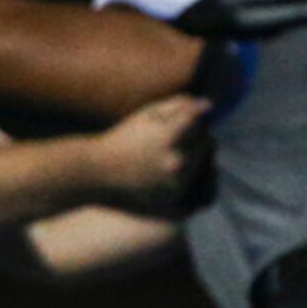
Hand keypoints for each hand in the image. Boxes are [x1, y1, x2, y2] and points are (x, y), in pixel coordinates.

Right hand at [88, 94, 210, 213]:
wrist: (98, 174)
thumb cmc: (124, 138)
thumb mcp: (147, 113)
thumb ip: (179, 105)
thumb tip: (208, 105)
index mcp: (169, 138)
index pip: (199, 118)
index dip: (195, 113)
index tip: (192, 113)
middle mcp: (175, 164)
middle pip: (207, 142)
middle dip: (197, 135)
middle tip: (177, 136)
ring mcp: (175, 186)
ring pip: (206, 164)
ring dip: (197, 156)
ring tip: (175, 152)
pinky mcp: (174, 202)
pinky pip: (201, 189)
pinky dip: (197, 177)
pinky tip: (183, 171)